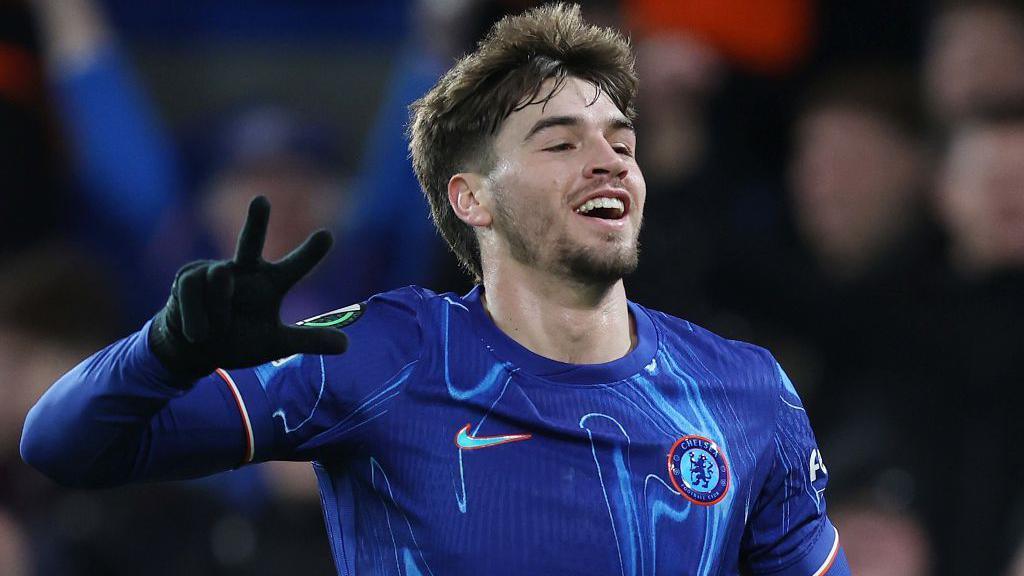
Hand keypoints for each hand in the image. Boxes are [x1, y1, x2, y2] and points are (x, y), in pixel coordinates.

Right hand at [148, 196, 347, 383]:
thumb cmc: (239, 340)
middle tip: (262, 200)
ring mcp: (215, 270)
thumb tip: (347, 346)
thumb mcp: (276, 344)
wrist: (195, 351)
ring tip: (218, 328)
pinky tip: (198, 332)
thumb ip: (308, 340)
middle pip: (250, 242)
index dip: (310, 253)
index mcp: (270, 283)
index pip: (294, 267)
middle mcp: (246, 270)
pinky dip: (197, 319)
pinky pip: (193, 295)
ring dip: (218, 312)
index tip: (328, 235)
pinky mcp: (188, 277)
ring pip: (219, 282)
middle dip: (256, 222)